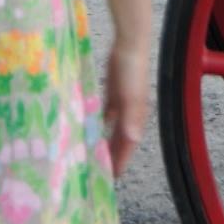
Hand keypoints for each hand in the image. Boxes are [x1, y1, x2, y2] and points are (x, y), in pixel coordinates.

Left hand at [103, 45, 149, 175]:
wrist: (129, 45)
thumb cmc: (132, 71)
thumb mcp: (132, 97)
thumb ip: (132, 117)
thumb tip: (132, 139)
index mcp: (135, 118)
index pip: (126, 145)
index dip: (119, 161)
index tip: (110, 178)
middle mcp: (129, 114)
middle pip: (119, 139)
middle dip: (110, 155)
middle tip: (97, 170)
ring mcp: (121, 103)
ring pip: (111, 128)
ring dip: (103, 140)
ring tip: (91, 152)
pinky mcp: (112, 92)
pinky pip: (105, 112)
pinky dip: (98, 121)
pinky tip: (88, 126)